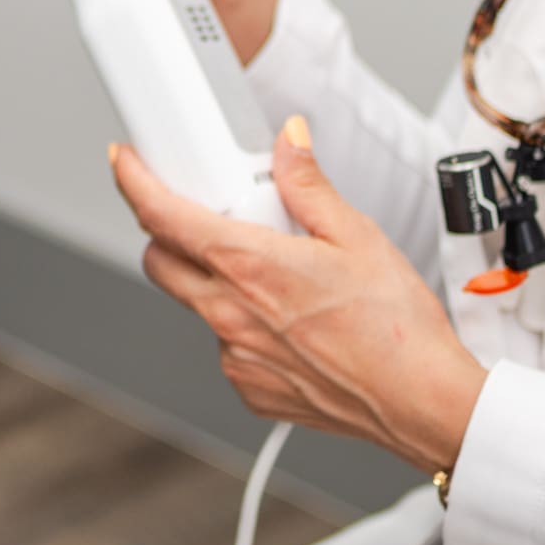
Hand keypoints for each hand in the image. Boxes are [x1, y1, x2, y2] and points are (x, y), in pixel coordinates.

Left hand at [112, 117, 487, 474]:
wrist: (420, 402)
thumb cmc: (396, 327)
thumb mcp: (357, 235)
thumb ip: (308, 184)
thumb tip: (288, 142)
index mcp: (249, 267)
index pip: (162, 217)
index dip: (133, 181)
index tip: (125, 162)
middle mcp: (230, 315)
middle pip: (161, 262)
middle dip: (168, 233)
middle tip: (210, 216)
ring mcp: (236, 357)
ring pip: (198, 305)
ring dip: (217, 283)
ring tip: (278, 277)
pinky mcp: (250, 388)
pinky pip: (228, 347)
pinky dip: (245, 327)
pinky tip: (294, 322)